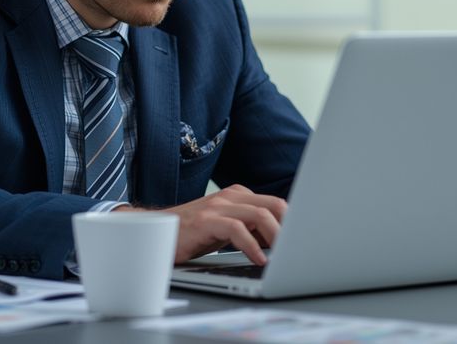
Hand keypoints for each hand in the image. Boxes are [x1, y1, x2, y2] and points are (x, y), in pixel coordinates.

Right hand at [115, 184, 285, 265]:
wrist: (154, 232)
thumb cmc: (192, 234)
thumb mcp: (225, 229)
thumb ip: (249, 228)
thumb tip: (279, 242)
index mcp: (238, 196)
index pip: (276, 203)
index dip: (292, 223)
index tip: (302, 242)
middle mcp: (230, 196)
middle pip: (274, 205)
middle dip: (291, 228)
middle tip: (298, 250)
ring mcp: (217, 207)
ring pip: (260, 215)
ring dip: (277, 237)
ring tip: (283, 257)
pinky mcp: (205, 221)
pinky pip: (237, 229)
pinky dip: (252, 245)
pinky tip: (258, 259)